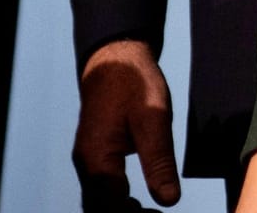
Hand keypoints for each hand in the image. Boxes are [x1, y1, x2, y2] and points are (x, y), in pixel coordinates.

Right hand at [72, 39, 179, 209]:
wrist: (115, 60)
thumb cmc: (134, 85)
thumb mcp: (154, 120)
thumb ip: (159, 162)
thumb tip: (169, 200)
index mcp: (97, 161)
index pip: (112, 209)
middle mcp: (86, 166)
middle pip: (99, 210)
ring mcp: (87, 161)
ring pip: (97, 202)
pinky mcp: (93, 155)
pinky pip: (99, 189)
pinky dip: (115, 202)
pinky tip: (137, 203)